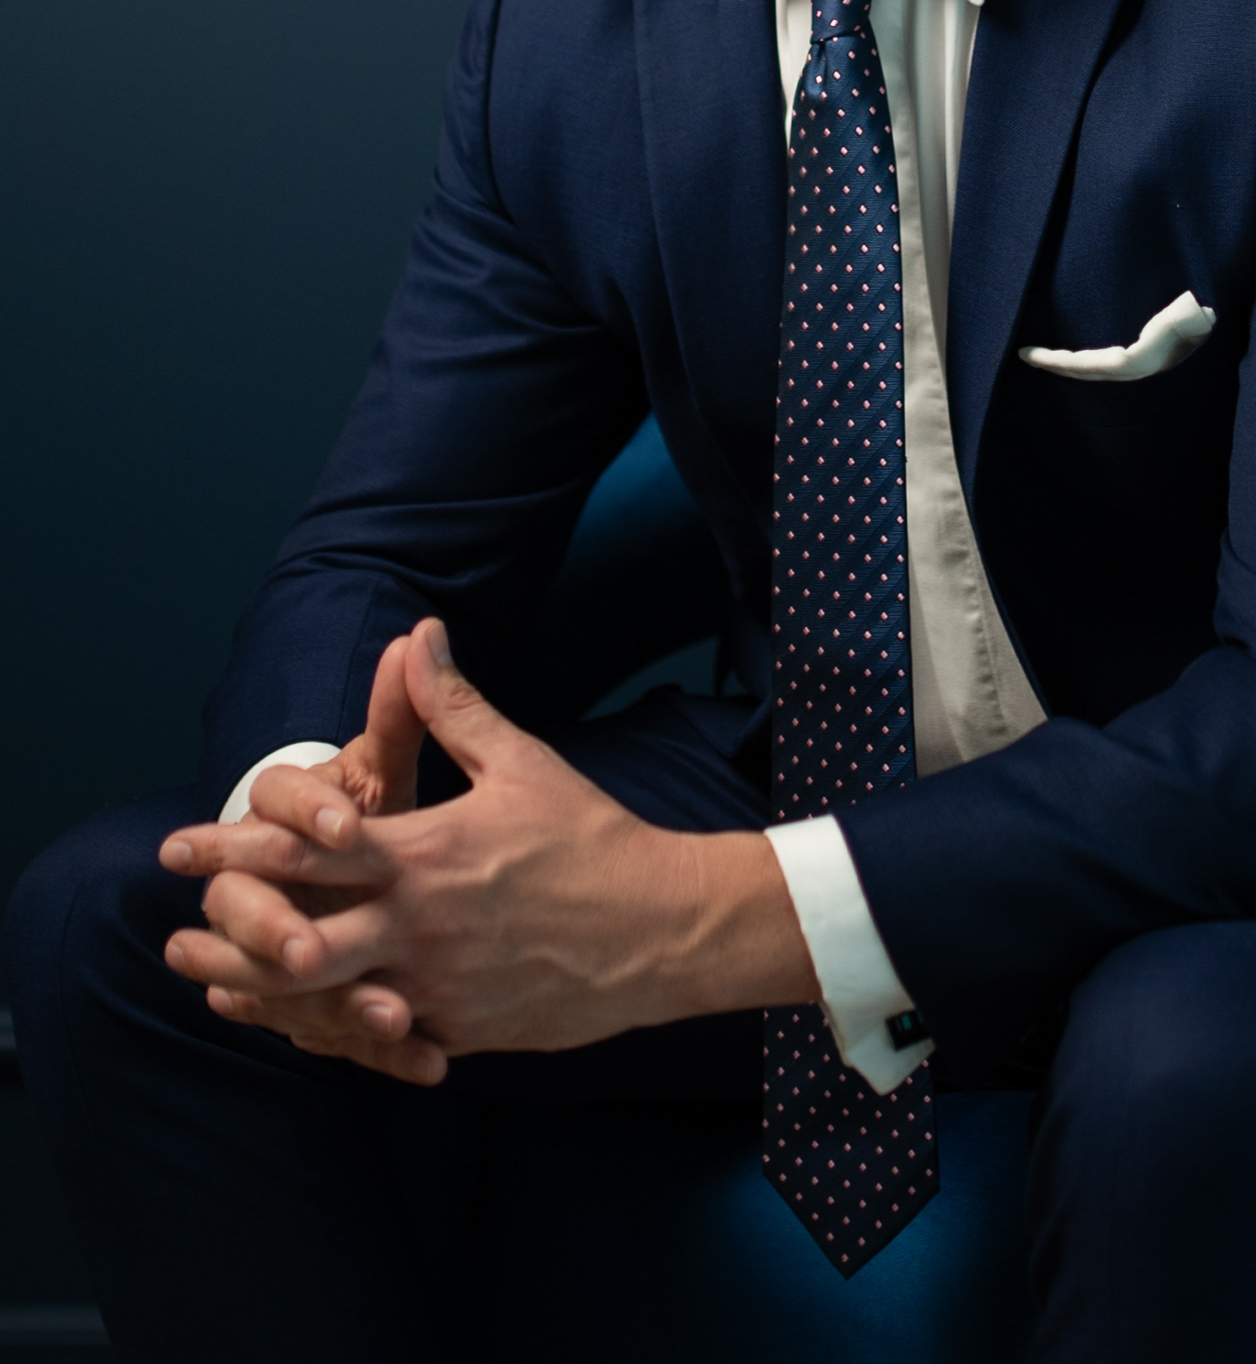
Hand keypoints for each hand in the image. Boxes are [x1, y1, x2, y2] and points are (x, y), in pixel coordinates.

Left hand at [160, 620, 815, 1084]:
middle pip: (298, 936)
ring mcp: (437, 986)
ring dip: (264, 995)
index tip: (182, 847)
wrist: (662, 929)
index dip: (238, 848)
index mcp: (427, 855)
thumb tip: (415, 636)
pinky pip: (379, 1036)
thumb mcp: (521, 763)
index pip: (310, 851)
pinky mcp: (459, 1029)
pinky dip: (332, 1030)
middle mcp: (420, 926)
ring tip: (213, 989)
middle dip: (230, 934)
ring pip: (327, 1002)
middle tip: (176, 933)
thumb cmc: (591, 837)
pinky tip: (298, 1027)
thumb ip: (453, 707)